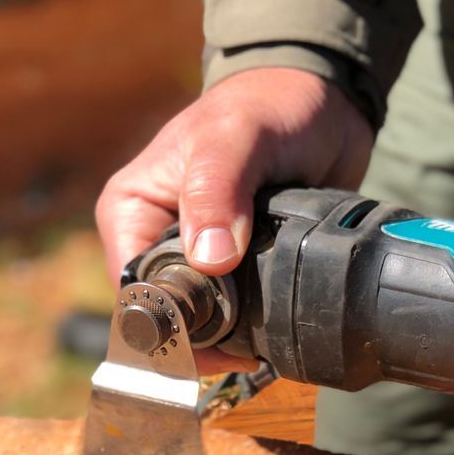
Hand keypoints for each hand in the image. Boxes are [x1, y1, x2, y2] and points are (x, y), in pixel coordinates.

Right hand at [96, 67, 372, 368]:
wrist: (322, 102)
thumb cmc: (267, 106)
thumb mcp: (236, 139)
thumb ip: (216, 191)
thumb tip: (210, 261)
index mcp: (131, 211)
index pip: (134, 293)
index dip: (171, 327)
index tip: (219, 341)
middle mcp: (154, 238)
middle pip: (166, 317)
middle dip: (204, 342)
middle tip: (251, 352)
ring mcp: (197, 256)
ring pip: (202, 322)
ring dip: (232, 340)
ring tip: (267, 348)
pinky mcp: (236, 266)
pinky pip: (236, 312)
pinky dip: (254, 327)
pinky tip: (278, 336)